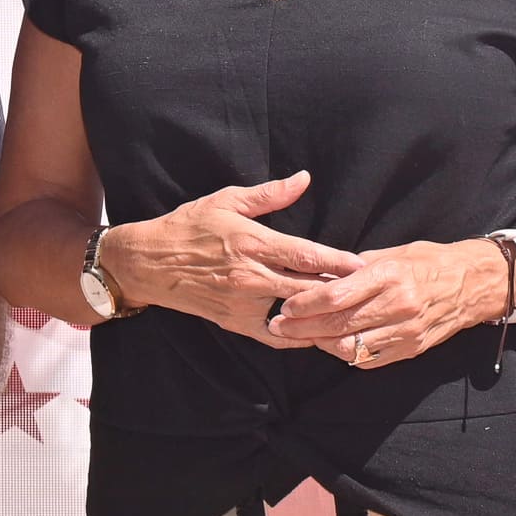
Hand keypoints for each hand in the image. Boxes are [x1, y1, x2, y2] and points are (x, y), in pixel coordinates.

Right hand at [108, 172, 357, 343]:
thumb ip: (269, 194)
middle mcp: (251, 276)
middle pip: (307, 287)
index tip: (362, 264)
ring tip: (350, 311)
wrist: (148, 263)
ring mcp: (243, 303)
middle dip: (339, 289)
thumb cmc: (189, 226)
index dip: (337, 261)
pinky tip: (317, 331)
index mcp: (252, 243)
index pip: (305, 255)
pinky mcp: (235, 322)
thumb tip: (303, 179)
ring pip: (295, 313)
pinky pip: (274, 336)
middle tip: (367, 288)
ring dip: (322, 312)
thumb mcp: (227, 201)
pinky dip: (298, 336)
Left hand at [266, 240, 507, 367]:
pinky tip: (331, 345)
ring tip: (300, 337)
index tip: (285, 306)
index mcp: (390, 275)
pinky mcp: (411, 348)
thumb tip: (320, 276)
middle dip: (302, 328)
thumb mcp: (394, 253)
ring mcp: (405, 331)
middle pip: (338, 324)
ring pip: (350, 347)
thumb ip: (357, 267)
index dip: (306, 303)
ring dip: (320, 344)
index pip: (337, 295)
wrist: (473, 284)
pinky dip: (345, 355)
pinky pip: (369, 359)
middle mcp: (398, 305)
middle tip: (278, 327)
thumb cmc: (429, 262)